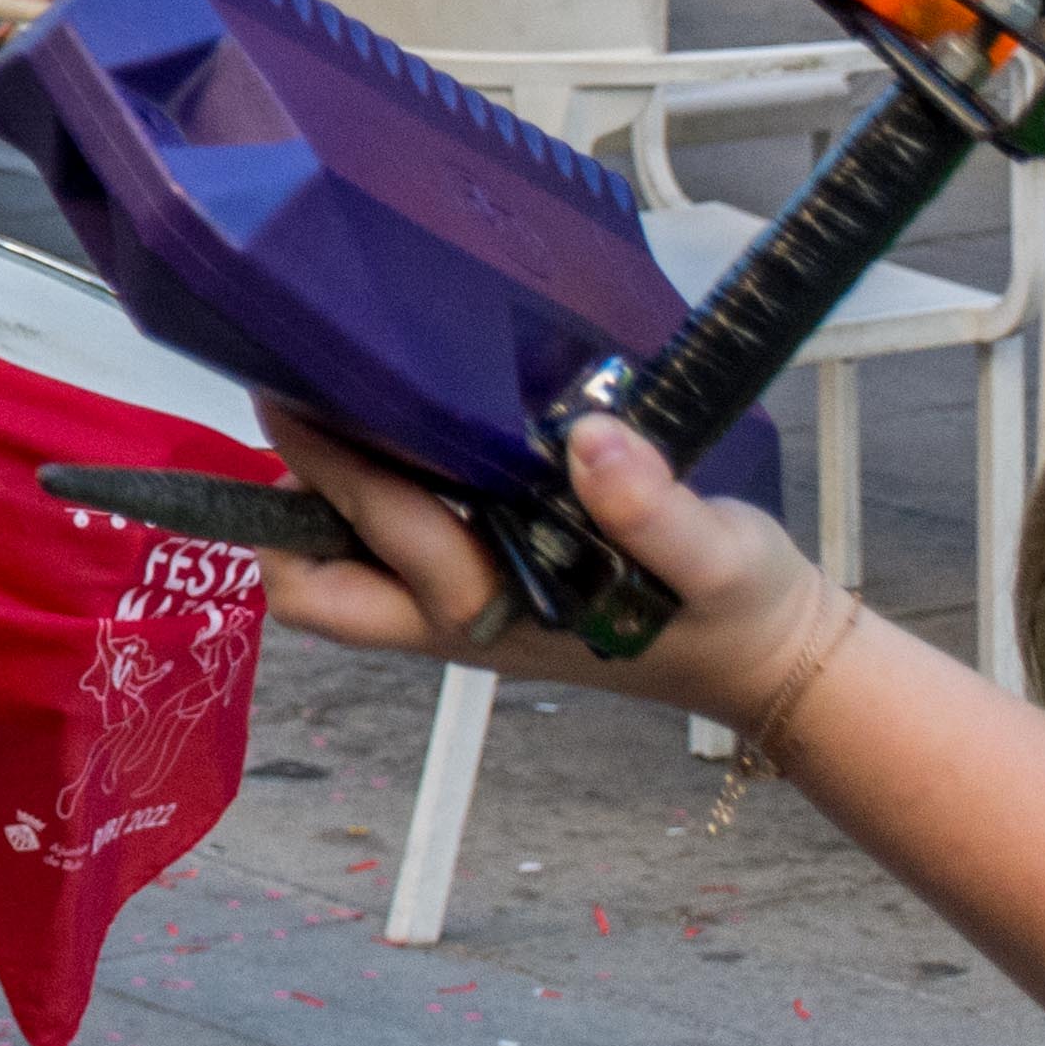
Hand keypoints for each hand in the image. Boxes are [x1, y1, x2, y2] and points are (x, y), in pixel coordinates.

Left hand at [253, 408, 844, 730]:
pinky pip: (384, 557)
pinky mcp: (474, 588)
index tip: (290, 392)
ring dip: (313, 508)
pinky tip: (384, 433)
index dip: (328, 467)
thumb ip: (658, 512)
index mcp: (500, 611)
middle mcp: (459, 618)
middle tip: (292, 413)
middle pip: (320, 593)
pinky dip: (361, 505)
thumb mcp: (720, 560)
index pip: (387, 534)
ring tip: (324, 409)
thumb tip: (594, 444)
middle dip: (281, 516)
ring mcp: (459, 611)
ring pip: (341, 577)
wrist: (763, 653)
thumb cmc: (736, 610)